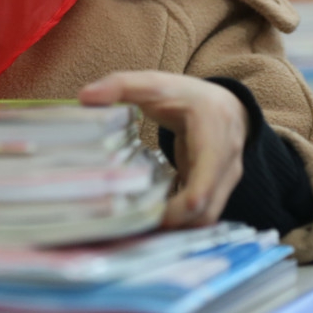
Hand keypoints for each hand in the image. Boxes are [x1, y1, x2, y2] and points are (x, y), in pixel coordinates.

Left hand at [79, 71, 247, 227]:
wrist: (225, 106)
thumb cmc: (187, 96)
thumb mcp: (155, 84)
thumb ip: (121, 85)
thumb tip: (85, 96)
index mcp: (214, 131)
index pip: (210, 170)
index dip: (191, 197)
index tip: (161, 214)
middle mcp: (227, 161)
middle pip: (207, 205)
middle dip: (174, 221)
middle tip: (135, 226)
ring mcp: (226, 180)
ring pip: (206, 217)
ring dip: (176, 226)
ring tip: (139, 228)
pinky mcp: (218, 193)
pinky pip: (202, 216)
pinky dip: (180, 224)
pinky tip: (152, 224)